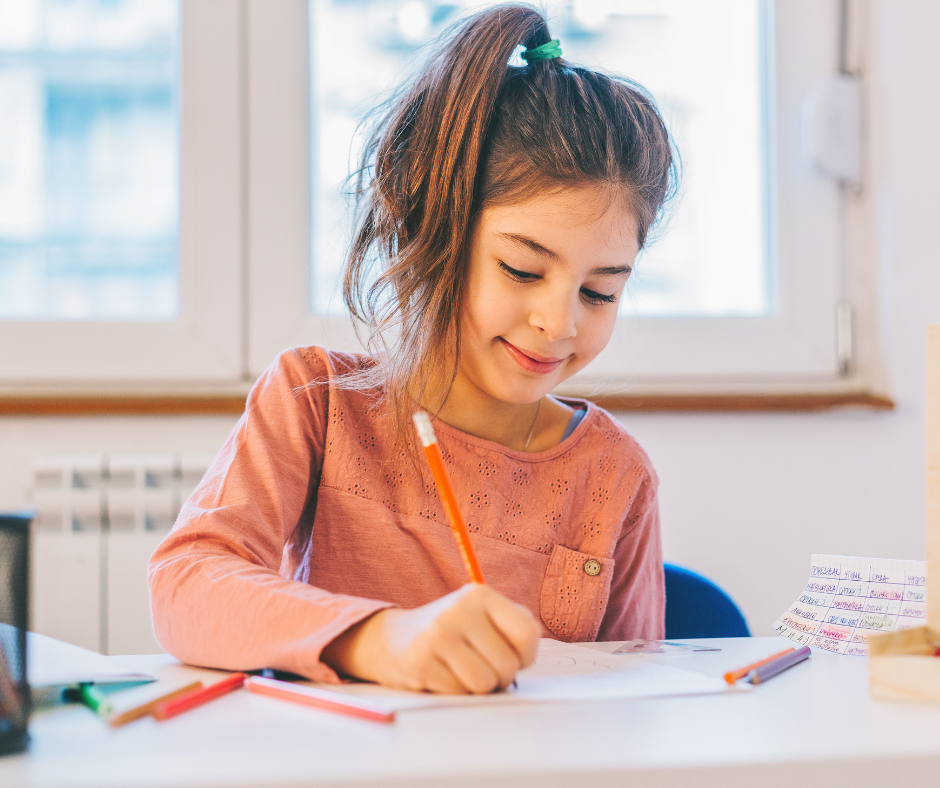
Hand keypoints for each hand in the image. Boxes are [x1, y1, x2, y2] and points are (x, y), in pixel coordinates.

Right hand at [321, 584, 540, 693]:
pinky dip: (455, 691)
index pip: (527, 632)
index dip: (526, 655)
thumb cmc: (451, 631)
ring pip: (485, 684)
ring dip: (479, 687)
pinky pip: (459, 693)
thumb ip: (514, 625)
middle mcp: (459, 610)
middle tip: (483, 667)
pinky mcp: (421, 662)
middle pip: (507, 665)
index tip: (514, 657)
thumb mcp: (481, 614)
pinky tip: (442, 674)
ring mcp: (438, 635)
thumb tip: (526, 656)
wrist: (392, 639)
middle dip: (500, 676)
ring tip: (463, 671)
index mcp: (480, 594)